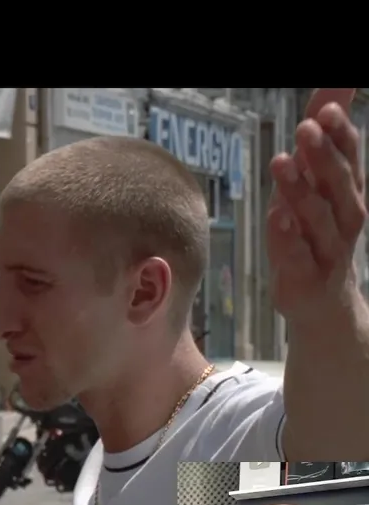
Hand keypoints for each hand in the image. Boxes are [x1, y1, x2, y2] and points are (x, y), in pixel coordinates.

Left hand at [267, 88, 365, 323]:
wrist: (324, 301)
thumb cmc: (315, 232)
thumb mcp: (316, 184)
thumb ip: (321, 139)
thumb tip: (336, 84)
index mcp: (348, 192)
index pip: (349, 157)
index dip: (339, 134)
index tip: (326, 109)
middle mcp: (344, 217)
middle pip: (337, 182)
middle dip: (323, 154)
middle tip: (305, 127)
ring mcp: (327, 248)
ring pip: (317, 217)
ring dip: (300, 189)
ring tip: (280, 162)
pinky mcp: (305, 276)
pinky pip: (297, 256)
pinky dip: (288, 238)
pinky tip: (275, 218)